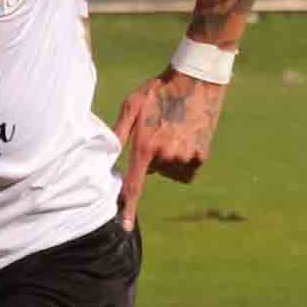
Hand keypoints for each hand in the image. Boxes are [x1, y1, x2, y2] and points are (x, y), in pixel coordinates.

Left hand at [111, 71, 223, 230]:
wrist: (196, 79)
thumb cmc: (158, 90)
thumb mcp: (131, 105)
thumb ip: (118, 133)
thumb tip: (105, 156)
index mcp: (145, 145)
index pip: (135, 185)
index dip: (128, 208)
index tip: (125, 227)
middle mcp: (166, 156)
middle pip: (154, 172)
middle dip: (153, 158)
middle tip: (159, 131)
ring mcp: (186, 157)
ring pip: (172, 171)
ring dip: (170, 159)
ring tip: (174, 131)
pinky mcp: (202, 155)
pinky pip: (187, 168)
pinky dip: (186, 159)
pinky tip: (187, 136)